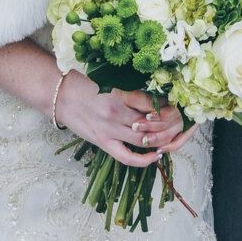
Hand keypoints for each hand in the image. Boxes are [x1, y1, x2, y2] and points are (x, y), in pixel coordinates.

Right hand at [57, 72, 184, 165]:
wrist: (62, 96)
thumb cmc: (88, 85)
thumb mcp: (112, 81)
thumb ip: (132, 90)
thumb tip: (157, 97)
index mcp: (119, 93)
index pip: (150, 102)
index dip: (166, 105)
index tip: (175, 104)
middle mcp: (116, 112)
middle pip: (150, 122)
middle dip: (167, 124)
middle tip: (178, 122)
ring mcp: (110, 130)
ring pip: (143, 139)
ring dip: (159, 140)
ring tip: (170, 137)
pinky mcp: (103, 143)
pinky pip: (127, 157)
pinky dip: (143, 159)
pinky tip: (156, 155)